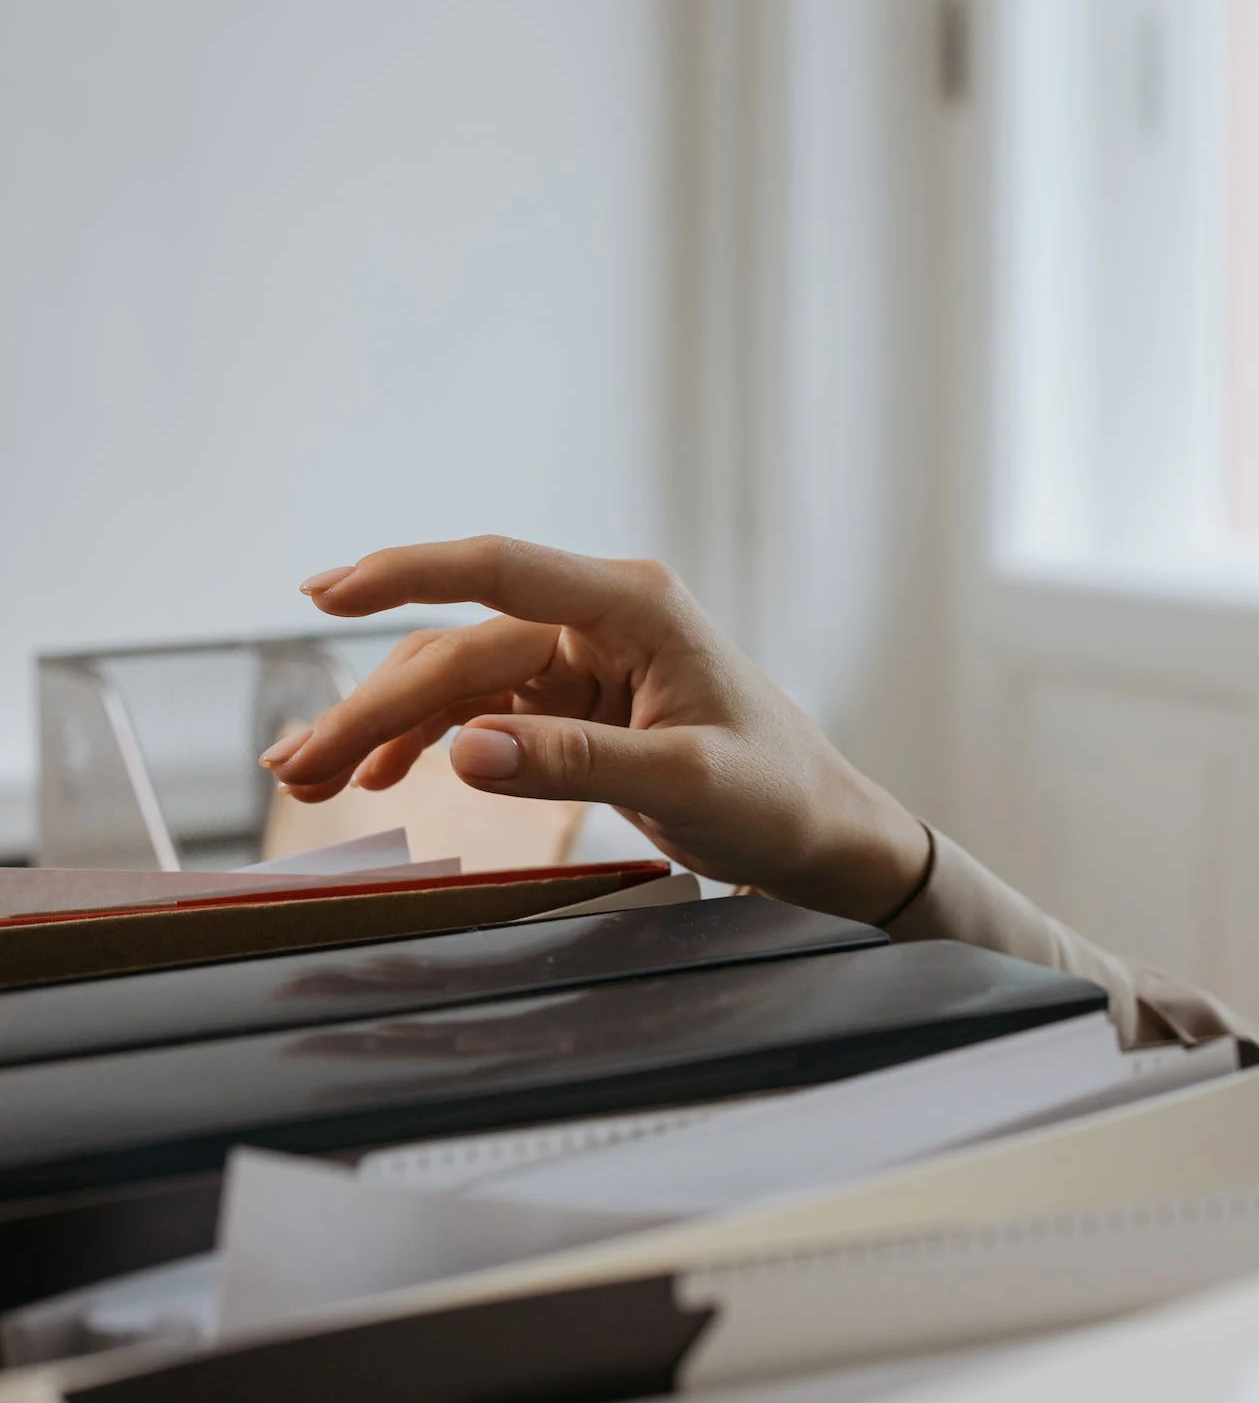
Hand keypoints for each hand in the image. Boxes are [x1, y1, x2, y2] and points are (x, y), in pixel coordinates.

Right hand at [261, 536, 930, 923]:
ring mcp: (580, 658)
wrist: (819, 831)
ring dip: (381, 725)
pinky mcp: (570, 701)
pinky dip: (424, 742)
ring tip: (310, 778)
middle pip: (457, 648)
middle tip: (295, 765)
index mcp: (634, 606)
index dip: (405, 575)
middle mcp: (598, 618)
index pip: (498, 571)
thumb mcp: (685, 784)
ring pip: (454, 680)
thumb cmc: (776, 798)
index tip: (324, 593)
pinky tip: (378, 776)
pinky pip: (477, 710)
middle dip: (371, 705)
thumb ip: (573, 765)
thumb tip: (462, 750)